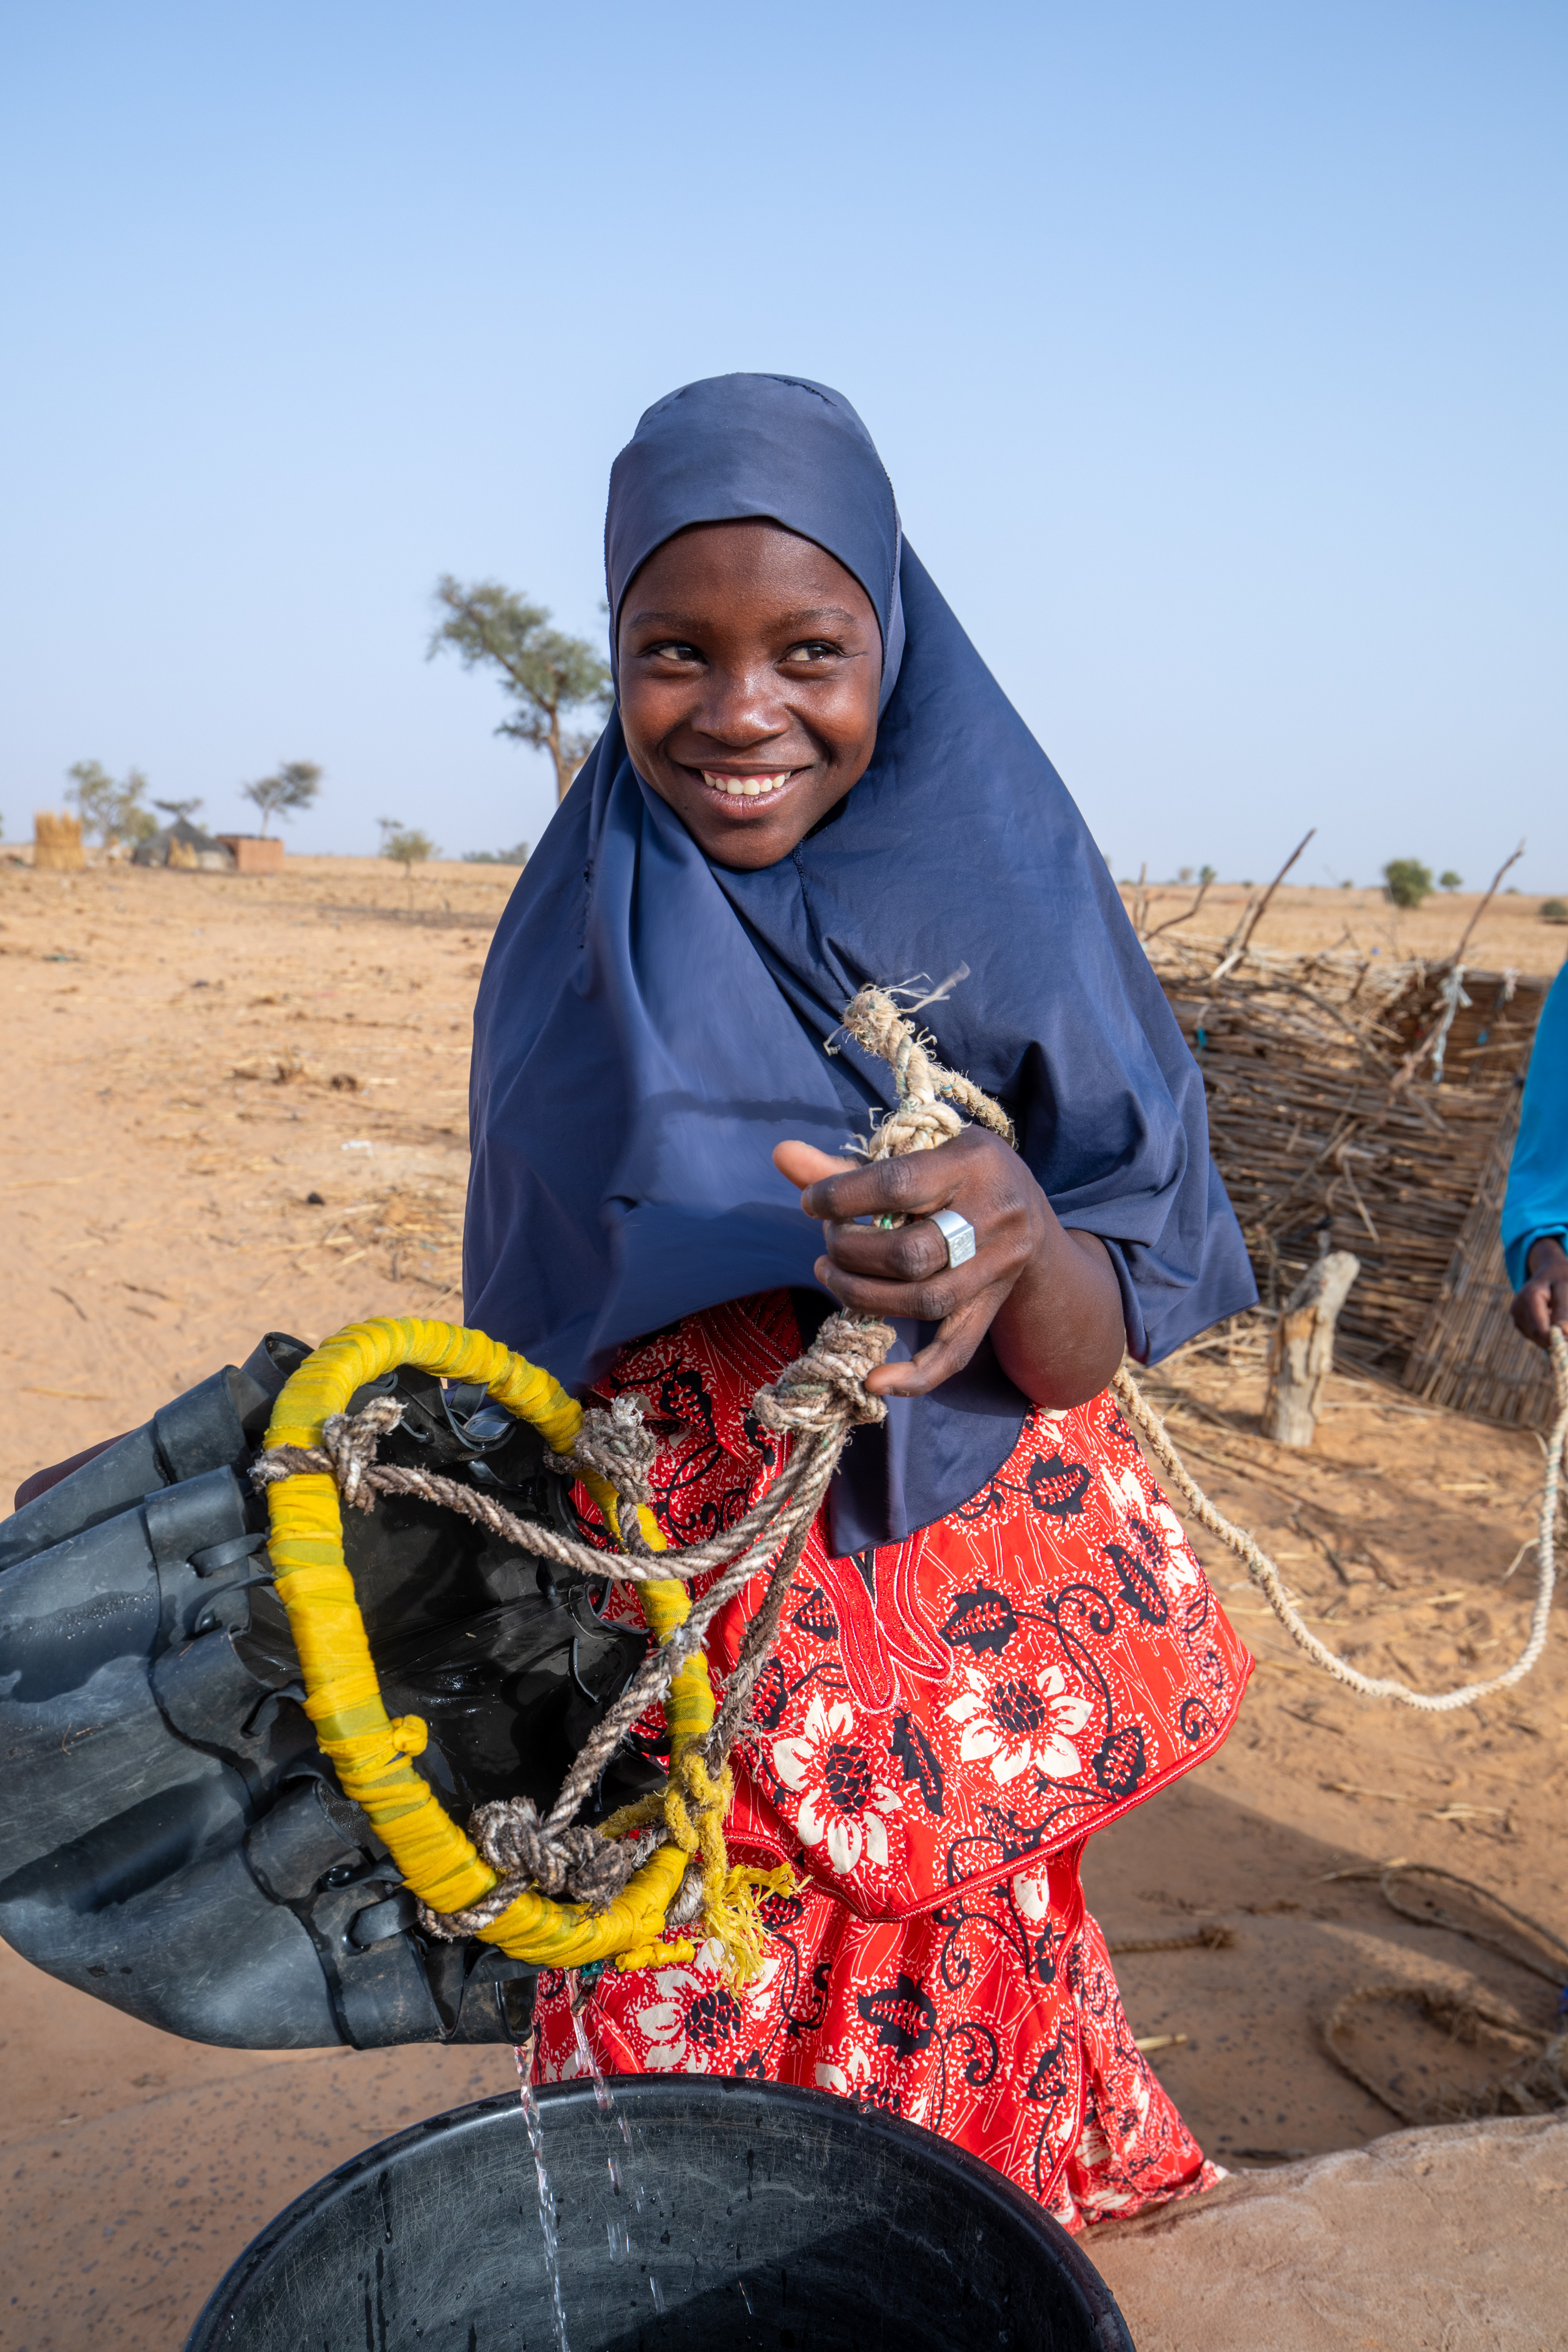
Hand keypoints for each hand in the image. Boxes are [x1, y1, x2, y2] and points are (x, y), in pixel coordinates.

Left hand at [773, 1131, 1126, 1404]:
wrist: (1028, 1206)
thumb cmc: (954, 1171)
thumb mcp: (914, 1151)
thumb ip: (847, 1164)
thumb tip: (781, 1155)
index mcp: (973, 1162)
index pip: (898, 1184)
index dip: (843, 1196)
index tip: (810, 1203)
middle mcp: (995, 1216)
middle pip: (911, 1253)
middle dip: (853, 1252)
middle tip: (829, 1241)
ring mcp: (997, 1267)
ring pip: (926, 1301)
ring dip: (864, 1296)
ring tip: (830, 1274)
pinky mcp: (992, 1307)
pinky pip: (955, 1350)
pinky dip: (916, 1376)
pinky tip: (873, 1381)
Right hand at [1510, 1235, 1567, 1349]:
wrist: (1550, 1272)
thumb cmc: (1561, 1278)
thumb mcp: (1567, 1288)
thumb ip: (1564, 1309)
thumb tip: (1563, 1331)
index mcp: (1529, 1297)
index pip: (1540, 1329)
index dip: (1556, 1341)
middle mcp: (1518, 1308)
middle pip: (1538, 1336)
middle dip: (1557, 1340)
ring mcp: (1517, 1316)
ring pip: (1537, 1338)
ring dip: (1553, 1337)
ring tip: (1563, 1324)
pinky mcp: (1520, 1322)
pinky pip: (1536, 1336)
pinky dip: (1549, 1335)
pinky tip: (1555, 1323)